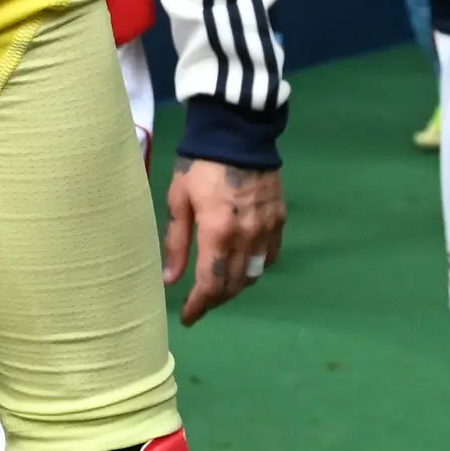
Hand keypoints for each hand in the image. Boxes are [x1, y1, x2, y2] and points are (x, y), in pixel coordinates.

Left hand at [162, 160, 283, 322]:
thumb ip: (176, 243)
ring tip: (218, 288)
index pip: (211, 284)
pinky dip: (256, 268)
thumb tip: (170, 281)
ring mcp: (267, 229)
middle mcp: (246, 237)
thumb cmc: (199, 164)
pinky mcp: (279, 219)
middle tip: (199, 304)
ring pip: (253, 274)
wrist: (237, 133)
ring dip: (235, 287)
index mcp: (217, 232)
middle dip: (215, 300)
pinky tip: (243, 267)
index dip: (199, 306)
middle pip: (233, 285)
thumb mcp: (179, 201)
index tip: (187, 318)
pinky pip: (270, 256)